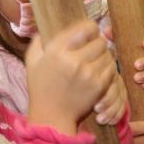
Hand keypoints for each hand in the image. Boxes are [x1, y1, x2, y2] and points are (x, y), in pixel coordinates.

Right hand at [25, 18, 120, 134]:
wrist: (51, 115)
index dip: (91, 28)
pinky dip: (107, 67)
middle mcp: (74, 60)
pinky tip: (99, 70)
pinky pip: (112, 69)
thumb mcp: (32, 60)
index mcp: (57, 50)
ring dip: (104, 55)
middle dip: (98, 42)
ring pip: (108, 54)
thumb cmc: (41, 87)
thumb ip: (38, 40)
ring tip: (96, 59)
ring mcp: (89, 73)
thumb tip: (44, 27)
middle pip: (100, 41)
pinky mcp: (99, 86)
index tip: (89, 33)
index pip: (86, 28)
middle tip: (93, 48)